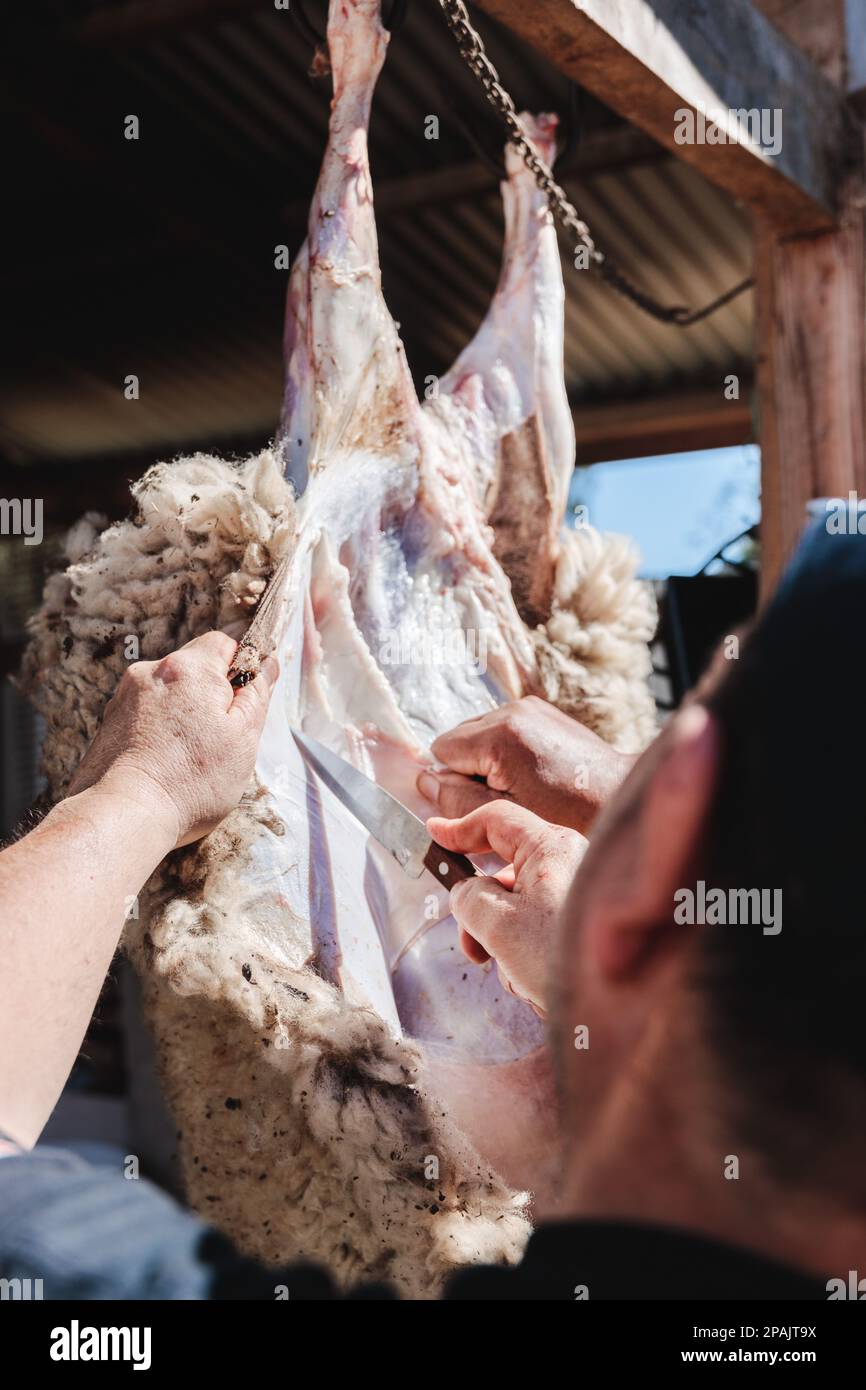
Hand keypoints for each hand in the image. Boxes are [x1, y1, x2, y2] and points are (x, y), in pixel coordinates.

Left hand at [67, 632, 278, 847]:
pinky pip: (145, 714)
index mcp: (189, 669)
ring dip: (183, 713)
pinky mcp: (108, 722)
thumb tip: (267, 664)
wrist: (123, 816)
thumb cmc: (191, 782)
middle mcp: (151, 672)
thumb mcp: (243, 739)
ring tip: (189, 756)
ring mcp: (124, 697)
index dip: (241, 668)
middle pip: (194, 668)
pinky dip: (159, 730)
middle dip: (211, 695)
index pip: (223, 643)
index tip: (245, 701)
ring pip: (169, 692)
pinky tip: (165, 762)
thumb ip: (257, 694)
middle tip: (220, 738)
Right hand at [418, 695, 633, 832]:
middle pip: (459, 738)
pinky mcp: (542, 710)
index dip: (454, 781)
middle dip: (470, 769)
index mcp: (500, 733)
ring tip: (520, 787)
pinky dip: (506, 751)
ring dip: (488, 761)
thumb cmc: (570, 814)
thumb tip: (425, 783)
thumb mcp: (506, 813)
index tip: (480, 802)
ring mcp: (530, 706)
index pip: (442, 750)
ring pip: (479, 733)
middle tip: (503, 798)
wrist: (621, 796)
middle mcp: (512, 709)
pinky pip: (502, 729)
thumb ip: (458, 800)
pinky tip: (531, 774)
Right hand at [427, 801, 586, 1015]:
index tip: (433, 833)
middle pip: (502, 874)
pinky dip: (525, 954)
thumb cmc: (562, 955)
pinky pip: (536, 929)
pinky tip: (535, 981)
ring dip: (503, 943)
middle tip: (473, 948)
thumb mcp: (497, 923)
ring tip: (516, 974)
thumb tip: (464, 892)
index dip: (458, 828)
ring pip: (516, 908)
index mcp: (551, 847)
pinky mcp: (577, 922)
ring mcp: (574, 893)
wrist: (617, 1003)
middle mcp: (568, 862)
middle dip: (481, 915)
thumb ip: (467, 897)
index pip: (496, 821)